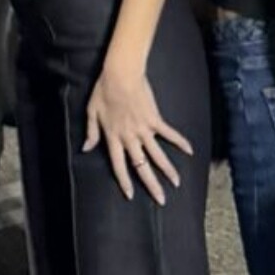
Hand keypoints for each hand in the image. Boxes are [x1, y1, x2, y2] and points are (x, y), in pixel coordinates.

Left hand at [83, 65, 192, 202]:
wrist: (120, 74)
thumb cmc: (103, 91)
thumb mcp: (91, 112)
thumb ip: (91, 132)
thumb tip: (85, 148)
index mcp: (113, 137)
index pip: (119, 165)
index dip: (124, 182)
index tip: (131, 196)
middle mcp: (130, 137)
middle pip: (141, 166)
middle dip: (152, 184)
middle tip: (161, 200)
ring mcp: (144, 129)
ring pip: (157, 155)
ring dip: (168, 169)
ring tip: (176, 182)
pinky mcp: (155, 119)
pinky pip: (169, 133)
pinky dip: (179, 142)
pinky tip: (190, 151)